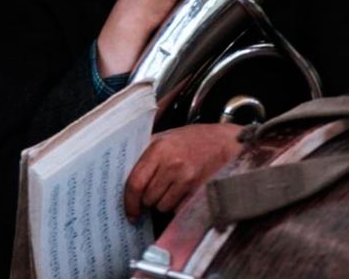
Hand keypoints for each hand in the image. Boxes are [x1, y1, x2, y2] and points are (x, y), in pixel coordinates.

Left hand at [124, 123, 241, 219]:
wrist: (226, 143)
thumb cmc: (195, 139)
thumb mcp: (167, 137)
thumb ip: (146, 152)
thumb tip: (122, 174)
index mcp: (159, 149)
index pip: (135, 182)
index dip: (129, 202)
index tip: (130, 211)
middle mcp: (172, 164)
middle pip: (148, 199)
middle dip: (149, 200)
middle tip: (157, 191)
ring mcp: (187, 179)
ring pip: (163, 206)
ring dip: (165, 202)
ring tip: (174, 187)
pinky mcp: (198, 190)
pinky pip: (179, 209)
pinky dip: (179, 205)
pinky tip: (184, 191)